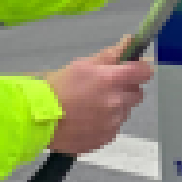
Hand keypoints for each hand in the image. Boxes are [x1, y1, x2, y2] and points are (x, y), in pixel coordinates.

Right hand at [44, 35, 153, 154]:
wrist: (37, 120)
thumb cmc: (56, 88)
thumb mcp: (82, 64)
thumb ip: (110, 55)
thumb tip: (129, 42)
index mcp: (111, 80)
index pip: (144, 72)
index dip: (141, 68)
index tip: (134, 68)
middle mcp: (116, 103)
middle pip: (137, 93)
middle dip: (127, 88)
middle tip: (108, 86)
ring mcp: (112, 124)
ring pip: (125, 111)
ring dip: (116, 106)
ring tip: (91, 104)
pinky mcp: (105, 139)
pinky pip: (114, 127)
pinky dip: (106, 122)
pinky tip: (87, 118)